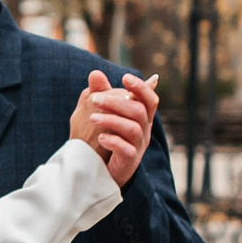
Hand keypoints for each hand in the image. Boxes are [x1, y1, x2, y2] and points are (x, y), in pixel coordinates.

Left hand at [69, 71, 156, 185]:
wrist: (102, 170)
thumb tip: (95, 72)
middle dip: (116, 102)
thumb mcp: (102, 114)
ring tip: (91, 118)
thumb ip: (100, 94)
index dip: (141, 88)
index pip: (149, 100)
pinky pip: (126, 149)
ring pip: (133, 128)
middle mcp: (144, 131)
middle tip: (94, 99)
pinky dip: (113, 141)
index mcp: (141, 118)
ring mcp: (138, 146)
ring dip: (111, 120)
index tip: (124, 78)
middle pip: (138, 111)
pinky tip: (100, 137)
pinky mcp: (129, 161)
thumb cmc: (105, 137)